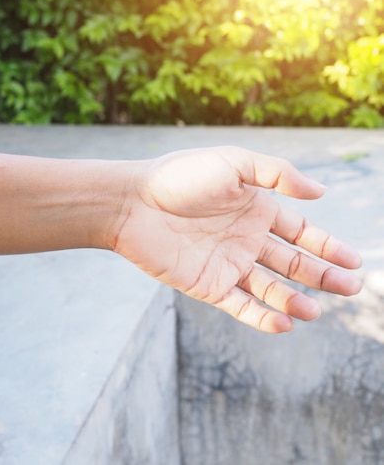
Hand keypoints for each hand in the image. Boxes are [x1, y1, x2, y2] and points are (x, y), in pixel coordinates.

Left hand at [114, 146, 361, 332]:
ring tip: (315, 310)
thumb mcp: (233, 163)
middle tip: (351, 288)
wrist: (132, 203)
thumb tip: (320, 192)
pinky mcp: (207, 285)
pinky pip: (240, 306)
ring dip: (294, 300)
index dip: (327, 246)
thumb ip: (277, 174)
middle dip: (322, 276)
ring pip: (270, 289)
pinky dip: (262, 317)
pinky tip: (284, 323)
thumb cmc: (179, 177)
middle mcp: (244, 239)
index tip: (352, 260)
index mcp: (255, 210)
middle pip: (292, 263)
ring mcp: (227, 264)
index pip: (301, 232)